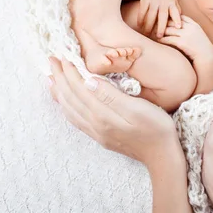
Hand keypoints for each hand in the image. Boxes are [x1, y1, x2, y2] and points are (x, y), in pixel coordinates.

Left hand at [47, 57, 182, 167]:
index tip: (62, 56)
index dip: (70, 71)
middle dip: (59, 78)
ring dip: (59, 92)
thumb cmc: (156, 128)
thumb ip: (111, 95)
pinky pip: (75, 120)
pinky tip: (64, 101)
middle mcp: (95, 125)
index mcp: (103, 115)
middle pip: (70, 98)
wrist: (162, 156)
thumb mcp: (138, 108)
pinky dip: (65, 107)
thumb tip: (88, 81)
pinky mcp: (99, 137)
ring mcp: (96, 133)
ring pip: (69, 109)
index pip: (80, 88)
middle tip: (51, 60)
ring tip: (50, 78)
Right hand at [137, 0, 181, 38]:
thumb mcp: (173, 0)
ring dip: (148, 25)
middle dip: (161, 26)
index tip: (179, 27)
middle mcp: (163, 2)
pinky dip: (140, 19)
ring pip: (150, 15)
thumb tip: (181, 23)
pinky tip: (139, 25)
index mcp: (171, 3)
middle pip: (162, 16)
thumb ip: (177, 10)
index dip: (177, 19)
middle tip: (159, 36)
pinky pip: (142, 11)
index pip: (176, 12)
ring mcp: (153, 1)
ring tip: (147, 33)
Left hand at [160, 15, 212, 62]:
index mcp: (194, 25)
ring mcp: (186, 35)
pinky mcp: (182, 43)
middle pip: (172, 21)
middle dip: (163, 22)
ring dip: (160, 31)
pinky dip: (162, 39)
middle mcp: (190, 28)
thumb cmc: (202, 48)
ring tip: (154, 32)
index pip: (180, 16)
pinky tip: (157, 40)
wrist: (208, 58)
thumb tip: (179, 27)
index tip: (165, 19)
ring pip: (169, 29)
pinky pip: (168, 39)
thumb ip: (190, 30)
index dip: (172, 17)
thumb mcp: (198, 35)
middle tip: (155, 24)